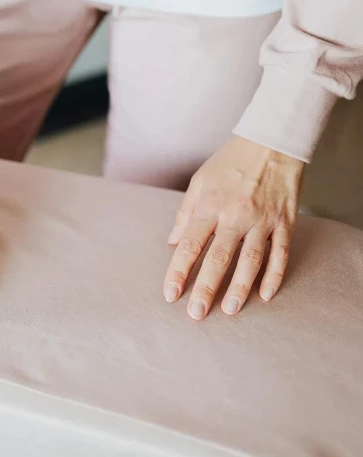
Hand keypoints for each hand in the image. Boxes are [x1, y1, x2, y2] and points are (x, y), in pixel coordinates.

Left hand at [163, 136, 304, 319]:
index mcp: (210, 205)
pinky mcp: (285, 222)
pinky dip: (274, 275)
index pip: (190, 244)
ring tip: (229, 310)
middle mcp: (235, 215)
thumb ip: (185, 213)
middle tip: (196, 313)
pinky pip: (280, 253)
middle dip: (206, 288)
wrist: (271, 143)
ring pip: (250, 260)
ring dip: (239, 287)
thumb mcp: (199, 181)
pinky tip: (266, 295)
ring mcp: (262, 220)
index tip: (170, 293)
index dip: (179, 271)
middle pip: (219, 257)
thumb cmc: (229, 163)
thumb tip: (172, 242)